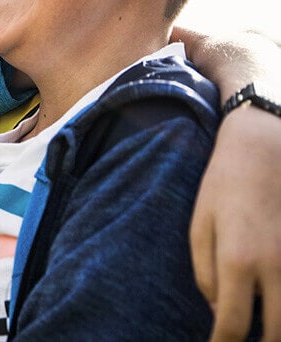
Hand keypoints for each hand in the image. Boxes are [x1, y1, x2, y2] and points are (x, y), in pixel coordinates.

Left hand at [191, 106, 280, 339]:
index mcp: (237, 261)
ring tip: (261, 327)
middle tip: (239, 338)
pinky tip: (275, 303)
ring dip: (278, 329)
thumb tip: (219, 312)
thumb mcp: (200, 225)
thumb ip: (205, 274)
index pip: (233, 325)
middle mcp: (276, 268)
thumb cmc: (223, 186)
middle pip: (276, 335)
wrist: (264, 151)